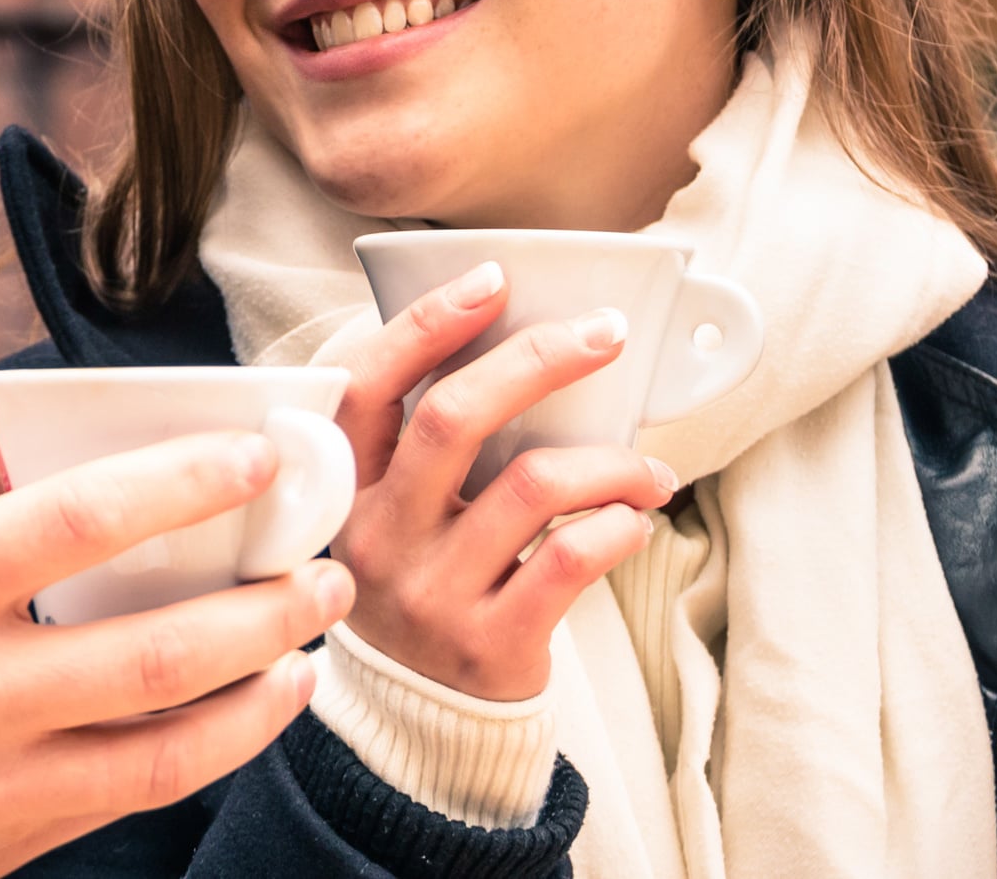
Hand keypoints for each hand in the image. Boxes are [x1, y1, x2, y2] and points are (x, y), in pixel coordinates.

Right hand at [0, 435, 356, 878]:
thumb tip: (54, 444)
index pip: (82, 522)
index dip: (190, 482)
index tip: (264, 454)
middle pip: (155, 652)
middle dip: (266, 608)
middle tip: (325, 569)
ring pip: (162, 752)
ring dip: (257, 696)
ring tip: (307, 651)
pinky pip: (116, 805)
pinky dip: (193, 758)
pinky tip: (230, 718)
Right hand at [329, 261, 676, 699]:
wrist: (424, 716)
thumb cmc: (426, 580)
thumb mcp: (396, 512)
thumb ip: (428, 443)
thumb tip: (524, 343)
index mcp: (347, 489)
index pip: (369, 385)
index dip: (428, 325)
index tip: (494, 280)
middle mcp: (378, 536)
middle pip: (454, 418)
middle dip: (539, 360)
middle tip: (604, 335)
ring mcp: (429, 592)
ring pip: (533, 486)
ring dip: (611, 462)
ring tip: (649, 470)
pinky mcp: (488, 643)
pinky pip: (570, 560)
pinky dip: (619, 526)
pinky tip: (635, 521)